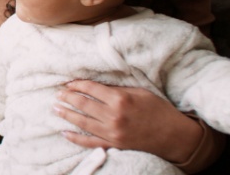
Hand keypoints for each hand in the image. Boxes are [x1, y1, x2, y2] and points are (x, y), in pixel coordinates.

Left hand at [54, 80, 202, 162]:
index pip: (91, 89)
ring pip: (82, 122)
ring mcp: (112, 133)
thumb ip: (117, 90)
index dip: (77, 85)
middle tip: (58, 94)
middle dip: (68, 98)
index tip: (68, 83)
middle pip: (83, 104)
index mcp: (121, 99)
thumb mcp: (139, 93)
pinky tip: (65, 133)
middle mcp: (114, 116)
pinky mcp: (114, 145)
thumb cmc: (158, 110)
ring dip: (67, 115)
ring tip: (56, 108)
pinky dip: (76, 138)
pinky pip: (90, 142)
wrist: (173, 136)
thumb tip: (96, 86)